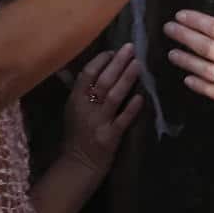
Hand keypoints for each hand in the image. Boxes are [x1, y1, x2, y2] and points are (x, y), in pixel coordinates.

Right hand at [62, 46, 144, 172]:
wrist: (78, 164)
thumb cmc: (76, 135)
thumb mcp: (71, 110)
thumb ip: (79, 90)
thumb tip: (85, 67)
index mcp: (74, 100)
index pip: (86, 74)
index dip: (100, 60)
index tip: (113, 51)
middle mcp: (86, 108)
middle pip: (102, 81)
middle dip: (117, 63)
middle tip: (130, 48)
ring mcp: (98, 123)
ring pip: (113, 96)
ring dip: (126, 79)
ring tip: (138, 64)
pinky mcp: (110, 137)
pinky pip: (123, 119)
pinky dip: (132, 107)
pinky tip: (141, 96)